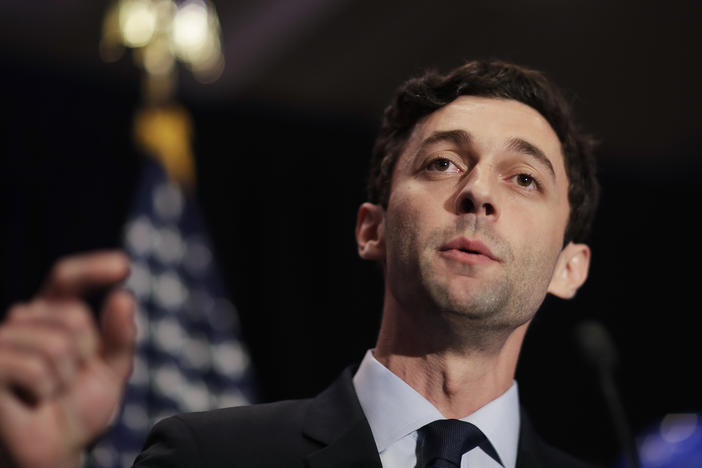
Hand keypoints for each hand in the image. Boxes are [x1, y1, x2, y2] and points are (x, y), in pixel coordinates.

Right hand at [0, 251, 135, 467]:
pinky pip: (33, 369)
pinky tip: (30, 404)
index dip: (92, 269)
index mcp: (50, 317)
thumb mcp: (109, 372)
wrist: (50, 455)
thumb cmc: (74, 411)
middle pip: (73, 316)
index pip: (67, 280)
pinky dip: (43, 391)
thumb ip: (120, 337)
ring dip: (64, 380)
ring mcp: (0, 343)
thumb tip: (123, 297)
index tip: (124, 266)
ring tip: (48, 396)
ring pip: (56, 345)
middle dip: (85, 355)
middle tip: (68, 383)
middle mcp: (21, 322)